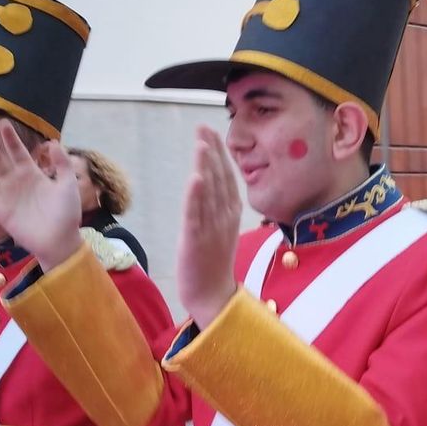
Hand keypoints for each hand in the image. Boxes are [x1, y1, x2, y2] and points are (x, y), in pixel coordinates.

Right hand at [0, 120, 82, 268]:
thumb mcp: (68, 186)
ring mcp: (4, 196)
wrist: (60, 240)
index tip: (2, 123)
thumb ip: (62, 164)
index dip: (10, 139)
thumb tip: (54, 142)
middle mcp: (14, 182)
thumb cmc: (66, 214)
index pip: (18, 152)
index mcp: (30, 174)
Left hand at [178, 126, 243, 326]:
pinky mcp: (196, 241)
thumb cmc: (213, 264)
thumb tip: (210, 184)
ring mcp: (211, 230)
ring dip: (205, 167)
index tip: (211, 133)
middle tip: (203, 128)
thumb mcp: (220, 230)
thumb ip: (217, 207)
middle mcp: (224, 218)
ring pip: (209, 193)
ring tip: (201, 143)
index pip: (226, 178)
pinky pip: (196, 216)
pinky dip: (196, 196)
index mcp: (231, 215)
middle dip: (211, 153)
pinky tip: (195, 178)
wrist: (213, 297)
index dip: (219, 155)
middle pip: (219, 180)